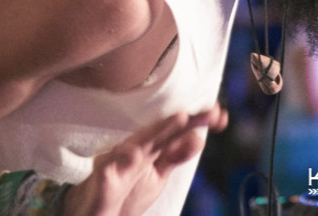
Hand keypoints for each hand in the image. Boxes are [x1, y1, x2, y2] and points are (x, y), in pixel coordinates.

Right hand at [63, 105, 227, 215]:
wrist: (96, 215)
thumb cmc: (126, 191)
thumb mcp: (158, 175)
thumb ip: (176, 156)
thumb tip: (198, 139)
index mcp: (151, 147)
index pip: (177, 130)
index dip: (198, 121)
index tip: (221, 115)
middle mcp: (136, 148)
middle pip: (162, 130)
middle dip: (186, 120)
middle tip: (209, 112)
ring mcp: (117, 161)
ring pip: (139, 142)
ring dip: (158, 130)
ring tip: (181, 119)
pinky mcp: (101, 177)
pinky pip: (107, 167)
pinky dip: (118, 158)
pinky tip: (131, 151)